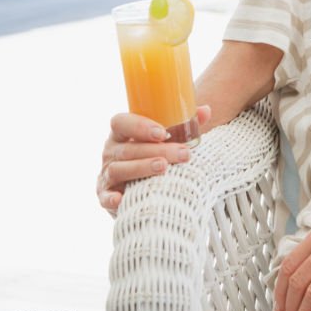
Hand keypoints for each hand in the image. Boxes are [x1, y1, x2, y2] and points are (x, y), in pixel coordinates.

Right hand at [96, 105, 211, 213]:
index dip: (140, 126)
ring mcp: (106, 173)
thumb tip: (206, 111)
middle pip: (129, 148)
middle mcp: (111, 151)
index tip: (164, 133)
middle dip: (157, 150)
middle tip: (182, 154)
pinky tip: (121, 199)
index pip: (121, 122)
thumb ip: (183, 124)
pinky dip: (111, 198)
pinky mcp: (104, 195)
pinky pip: (104, 197)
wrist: (133, 186)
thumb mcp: (165, 138)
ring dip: (142, 168)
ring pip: (119, 169)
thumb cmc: (152, 154)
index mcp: (121, 133)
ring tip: (164, 168)